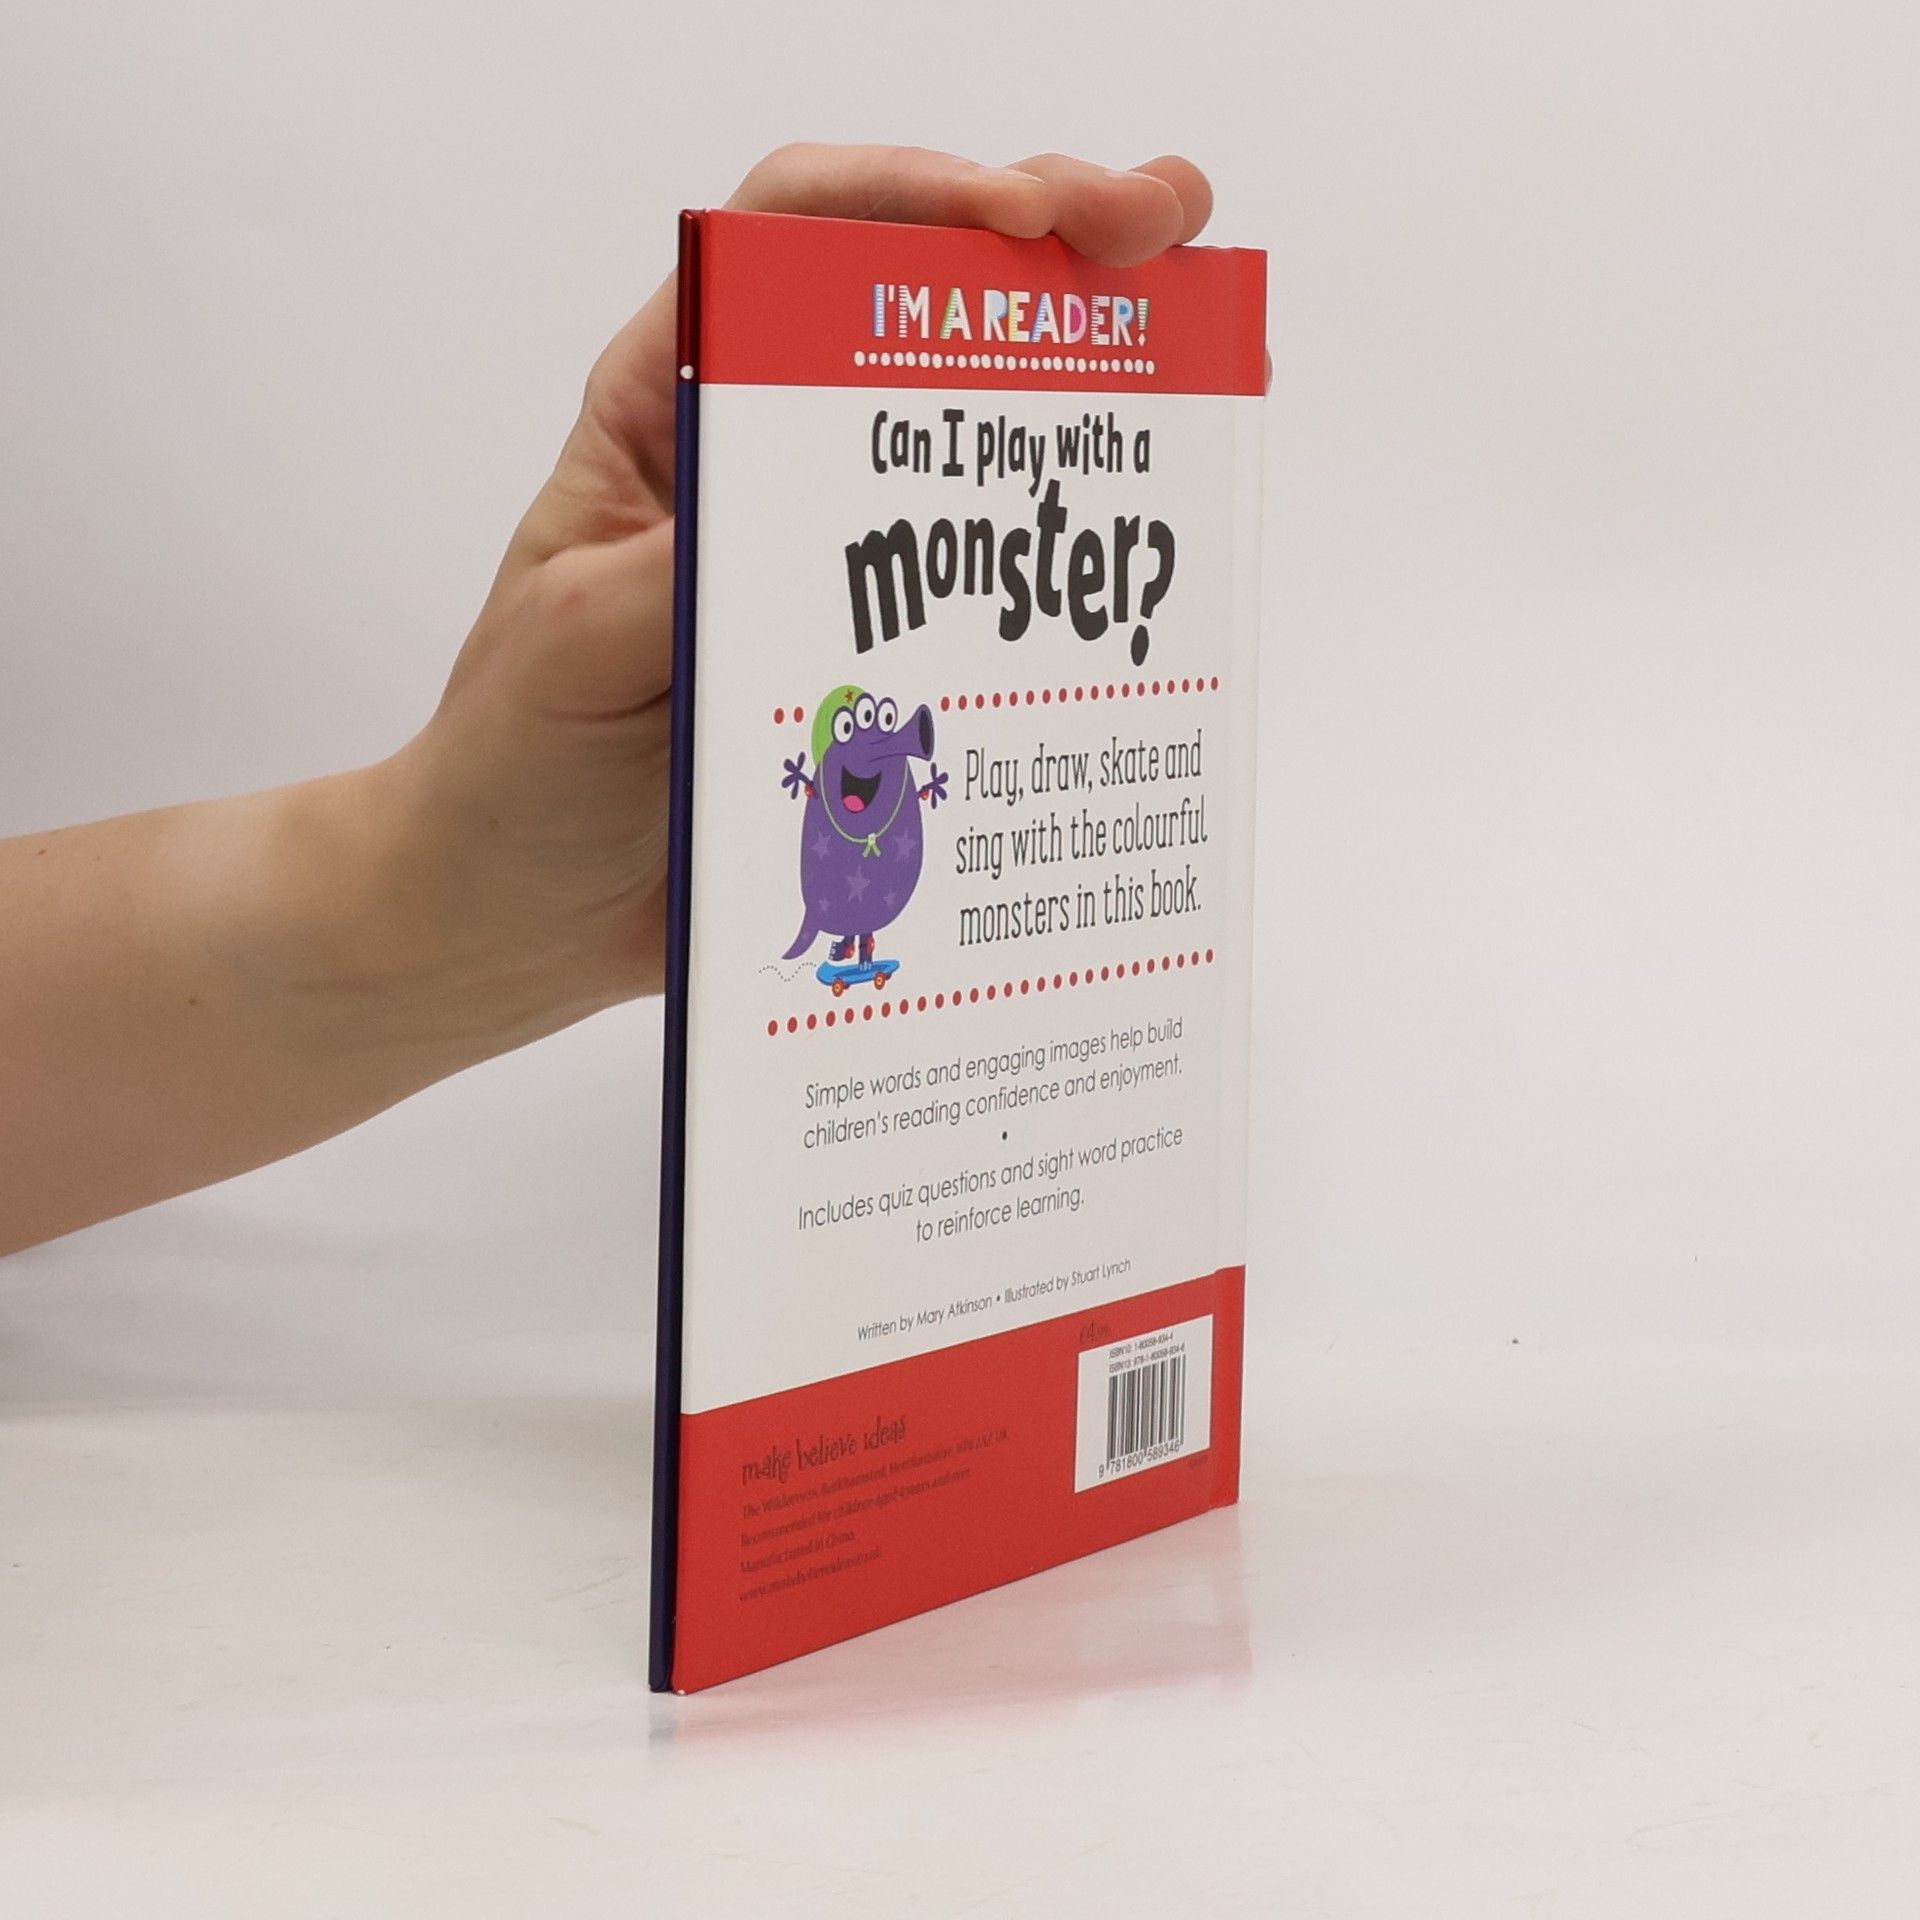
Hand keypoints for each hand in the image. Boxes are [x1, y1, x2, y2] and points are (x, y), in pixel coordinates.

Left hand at [385, 144, 1216, 1024]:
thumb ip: (672, 576)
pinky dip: (1071, 567)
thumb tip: (798, 524)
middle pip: (915, 309)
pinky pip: (992, 600)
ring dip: (1089, 386)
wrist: (530, 911)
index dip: (909, 197)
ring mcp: (838, 567)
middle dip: (1048, 241)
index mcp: (672, 414)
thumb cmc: (518, 765)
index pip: (789, 239)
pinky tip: (1149, 544)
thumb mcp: (574, 646)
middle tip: (1163, 231)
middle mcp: (767, 467)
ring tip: (1201, 353)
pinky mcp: (886, 664)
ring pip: (975, 445)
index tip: (1018, 217)